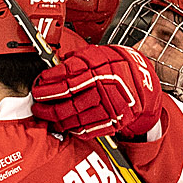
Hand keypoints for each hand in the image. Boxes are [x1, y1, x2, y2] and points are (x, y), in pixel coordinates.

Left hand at [32, 45, 162, 140]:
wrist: (145, 83)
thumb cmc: (118, 66)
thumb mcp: (99, 53)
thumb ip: (77, 58)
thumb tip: (55, 65)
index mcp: (99, 66)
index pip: (66, 76)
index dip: (48, 82)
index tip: (38, 85)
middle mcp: (103, 86)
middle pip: (67, 98)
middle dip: (47, 103)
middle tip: (37, 104)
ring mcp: (109, 106)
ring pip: (74, 116)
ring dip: (56, 118)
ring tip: (46, 115)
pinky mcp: (113, 121)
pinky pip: (88, 129)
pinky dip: (72, 128)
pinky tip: (63, 125)